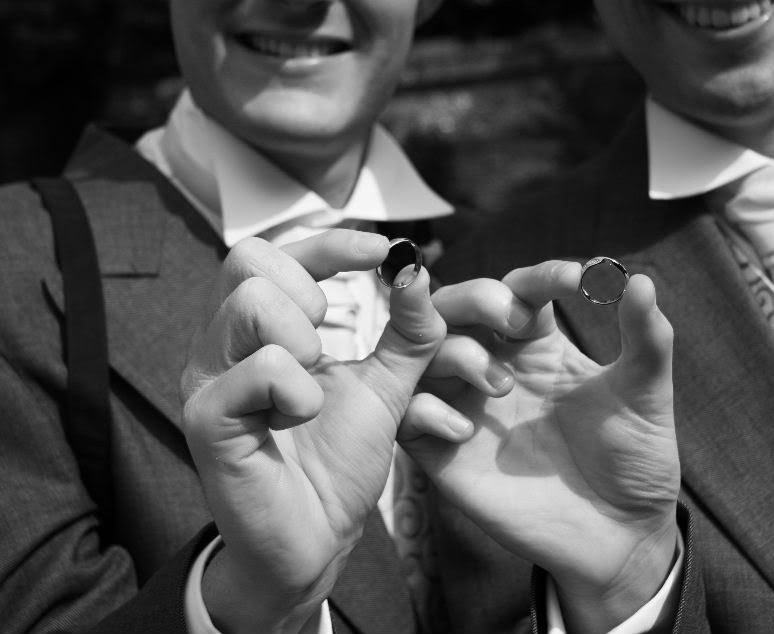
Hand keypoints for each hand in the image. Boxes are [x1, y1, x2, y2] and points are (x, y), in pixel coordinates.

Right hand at [179, 231, 447, 633]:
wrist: (318, 537)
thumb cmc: (339, 460)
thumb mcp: (387, 386)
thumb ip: (408, 333)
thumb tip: (418, 270)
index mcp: (258, 332)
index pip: (275, 253)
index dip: (329, 241)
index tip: (380, 249)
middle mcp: (222, 346)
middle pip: (247, 260)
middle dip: (308, 291)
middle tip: (326, 344)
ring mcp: (208, 380)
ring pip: (249, 303)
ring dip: (304, 341)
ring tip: (312, 391)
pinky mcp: (207, 420)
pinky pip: (261, 368)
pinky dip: (300, 392)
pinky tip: (297, 422)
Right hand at [402, 260, 679, 632]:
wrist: (619, 537)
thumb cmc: (634, 461)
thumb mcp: (646, 396)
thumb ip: (647, 338)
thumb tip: (638, 279)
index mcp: (539, 346)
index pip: (521, 290)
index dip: (541, 275)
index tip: (578, 278)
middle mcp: (495, 366)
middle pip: (457, 306)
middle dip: (477, 297)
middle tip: (514, 319)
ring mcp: (467, 406)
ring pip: (425, 351)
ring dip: (456, 352)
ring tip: (503, 387)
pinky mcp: (446, 453)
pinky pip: (408, 416)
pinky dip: (425, 409)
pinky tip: (467, 430)